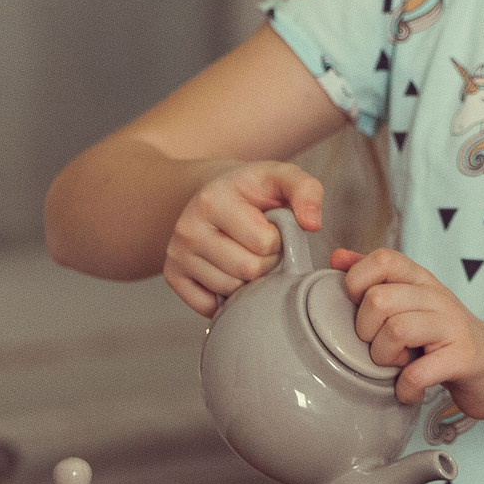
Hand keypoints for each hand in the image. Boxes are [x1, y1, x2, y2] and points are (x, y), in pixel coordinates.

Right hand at [164, 161, 324, 316]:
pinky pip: (208, 306)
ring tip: (246, 254)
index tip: (272, 227)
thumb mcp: (282, 177)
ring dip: (248, 280)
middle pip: (247, 271)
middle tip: (261, 245)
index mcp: (213, 200)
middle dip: (266, 262)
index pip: (264, 243)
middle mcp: (187, 227)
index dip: (278, 240)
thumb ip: (306, 190)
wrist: (216, 192)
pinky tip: (230, 272)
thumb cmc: (253, 190)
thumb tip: (312, 224)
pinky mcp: (172, 275)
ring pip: (230, 290)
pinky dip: (225, 297)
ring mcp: (176, 253)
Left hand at [336, 247, 483, 415]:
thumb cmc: (446, 340)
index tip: (361, 311)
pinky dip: (405, 388)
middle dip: (366, 332)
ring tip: (396, 367)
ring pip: (395, 331)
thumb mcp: (412, 304)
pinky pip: (417, 372)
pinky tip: (410, 390)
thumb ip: (376, 281)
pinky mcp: (464, 358)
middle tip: (380, 348)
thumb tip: (337, 257)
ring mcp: (453, 326)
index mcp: (421, 280)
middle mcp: (437, 297)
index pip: (381, 259)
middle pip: (379, 299)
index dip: (357, 284)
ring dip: (384, 359)